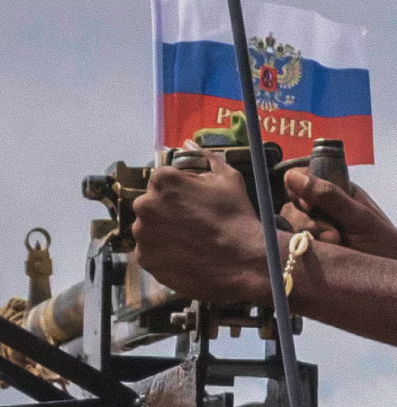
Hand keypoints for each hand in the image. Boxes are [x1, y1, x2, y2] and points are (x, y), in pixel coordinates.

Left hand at [132, 154, 275, 304]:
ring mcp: (142, 235)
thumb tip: (187, 143)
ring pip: (149, 230)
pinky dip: (164, 256)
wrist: (245, 262)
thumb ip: (204, 158)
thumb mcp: (229, 179)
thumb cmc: (238, 218)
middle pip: (152, 205)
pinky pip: (150, 254)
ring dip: (164, 234)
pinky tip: (186, 258)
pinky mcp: (145, 260)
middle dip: (168, 213)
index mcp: (162, 179)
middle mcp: (144, 204)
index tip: (197, 206)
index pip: (163, 181)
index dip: (181, 193)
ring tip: (191, 245)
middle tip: (194, 226)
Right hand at [281, 170, 396, 263]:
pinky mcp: (311, 256)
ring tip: (335, 246)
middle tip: (333, 235)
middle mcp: (324, 211)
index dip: (301, 189)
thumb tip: (291, 176)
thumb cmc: (387, 250)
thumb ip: (330, 197)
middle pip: (293, 205)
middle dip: (306, 219)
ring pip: (289, 226)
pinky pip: (290, 248)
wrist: (393, 288)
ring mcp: (316, 234)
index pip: (305, 180)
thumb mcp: (361, 220)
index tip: (308, 204)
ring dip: (307, 235)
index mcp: (340, 193)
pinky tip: (320, 256)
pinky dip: (299, 251)